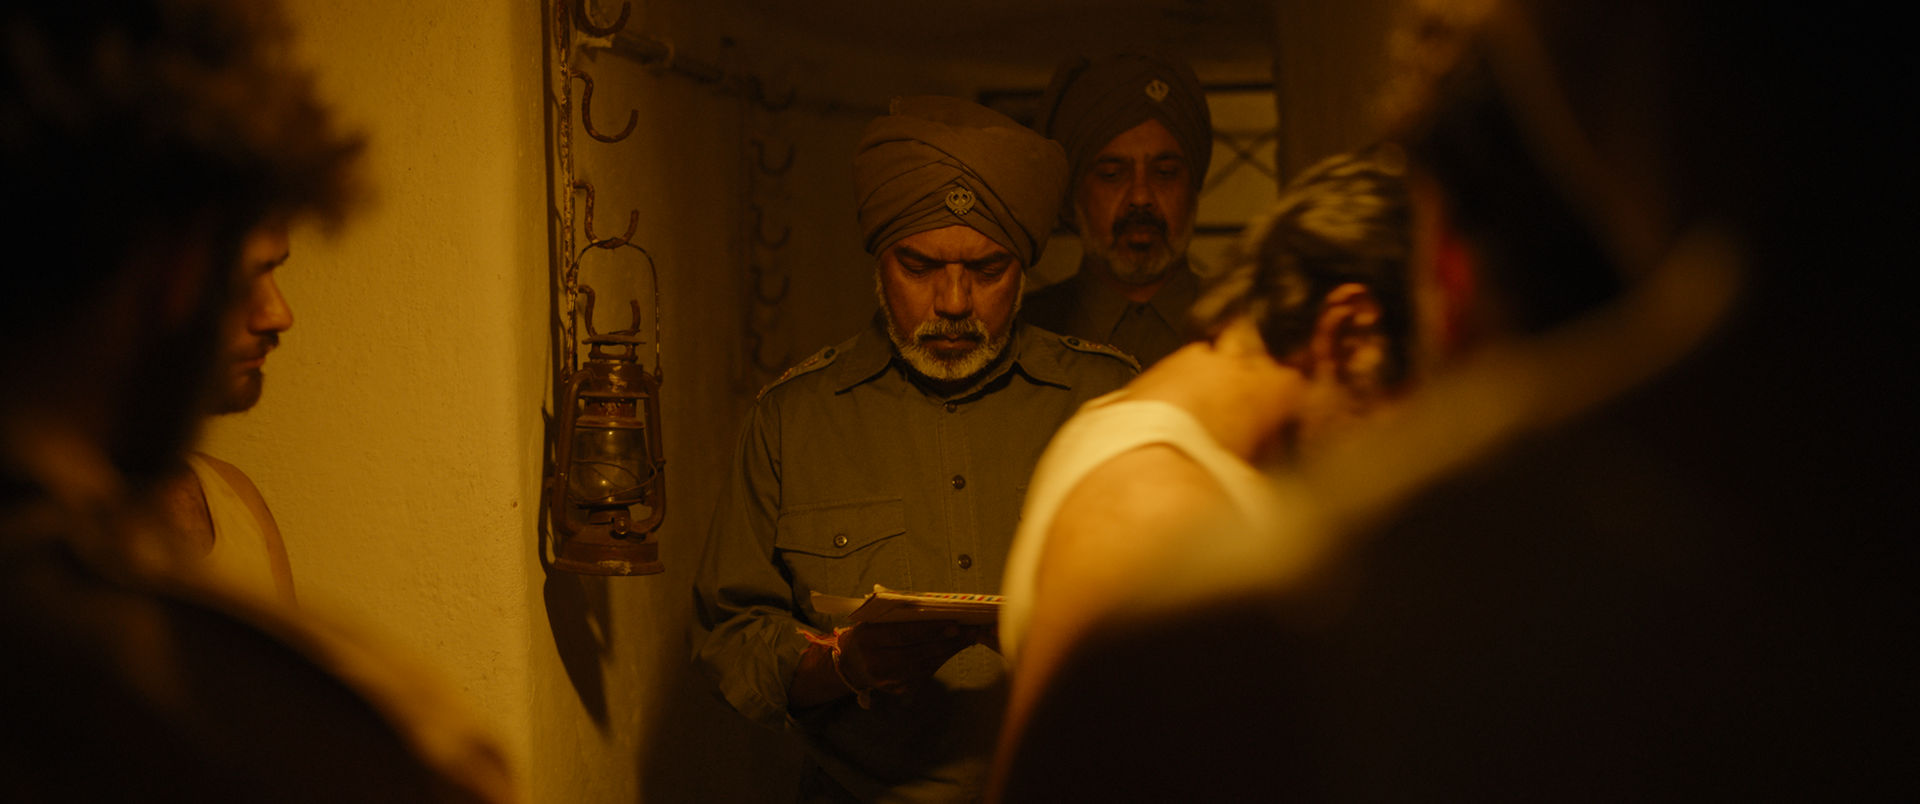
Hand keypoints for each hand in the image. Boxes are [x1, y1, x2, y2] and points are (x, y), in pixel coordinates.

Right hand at [835, 621, 984, 694]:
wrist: (852, 664)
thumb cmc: (868, 634)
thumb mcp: (875, 620)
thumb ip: (899, 615)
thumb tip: (937, 610)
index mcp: (867, 639)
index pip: (903, 634)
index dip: (930, 630)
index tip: (955, 624)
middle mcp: (876, 664)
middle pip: (918, 652)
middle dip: (947, 641)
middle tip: (970, 630)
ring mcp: (888, 682)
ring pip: (925, 665)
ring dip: (949, 651)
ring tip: (967, 637)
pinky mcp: (900, 690)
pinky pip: (926, 673)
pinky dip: (941, 660)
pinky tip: (952, 649)